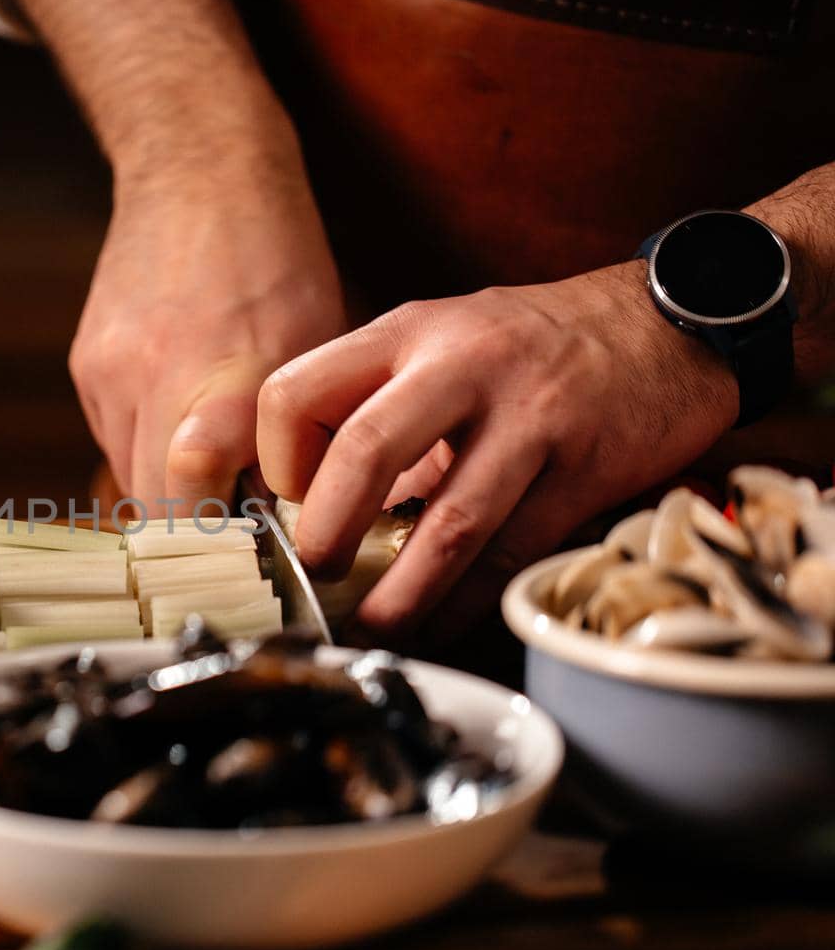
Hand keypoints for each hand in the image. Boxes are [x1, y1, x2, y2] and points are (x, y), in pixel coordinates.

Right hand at [71, 155, 344, 515]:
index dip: (212, 546)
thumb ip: (298, 433)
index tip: (245, 558)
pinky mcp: (87, 366)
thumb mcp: (318, 346)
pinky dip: (147, 443)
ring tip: (211, 464)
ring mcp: (112, 374)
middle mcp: (159, 381)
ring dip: (167, 487)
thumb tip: (287, 517)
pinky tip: (179, 408)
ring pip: (129, 476)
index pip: (191, 500)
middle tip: (234, 532)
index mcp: (233, 379)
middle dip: (192, 530)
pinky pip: (114, 436)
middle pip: (153, 507)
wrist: (200, 171)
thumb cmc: (280, 259)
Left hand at [256, 261, 739, 636]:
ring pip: (448, 523)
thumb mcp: (443, 338)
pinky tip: (442, 623)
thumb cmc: (535, 345)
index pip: (297, 393)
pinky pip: (512, 553)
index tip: (294, 502)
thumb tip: (312, 498)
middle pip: (364, 452)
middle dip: (328, 533)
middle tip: (319, 573)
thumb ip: (380, 400)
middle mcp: (460, 367)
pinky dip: (467, 602)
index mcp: (406, 333)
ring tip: (375, 627)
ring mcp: (527, 419)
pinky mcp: (582, 470)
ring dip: (402, 594)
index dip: (279, 462)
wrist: (670, 323)